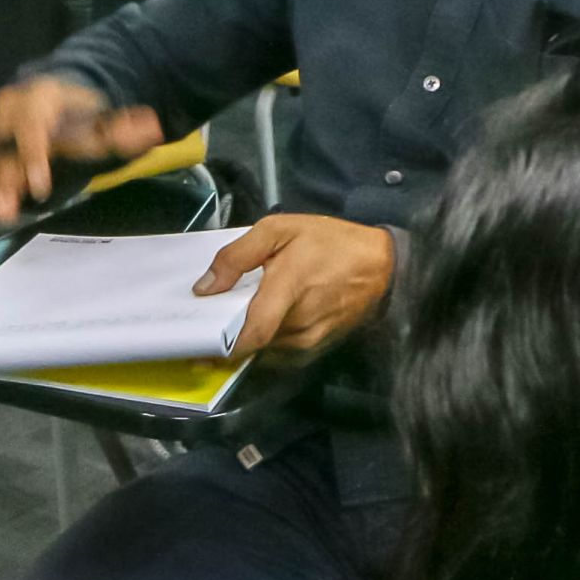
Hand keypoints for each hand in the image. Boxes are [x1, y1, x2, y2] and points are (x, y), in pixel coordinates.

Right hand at [0, 74, 161, 230]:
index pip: (34, 130)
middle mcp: (10, 108)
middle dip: (1, 183)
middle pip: (2, 148)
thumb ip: (125, 128)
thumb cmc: (79, 112)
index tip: (39, 189)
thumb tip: (155, 128)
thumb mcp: (104, 118)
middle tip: (3, 215)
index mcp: (41, 99)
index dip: (34, 159)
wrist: (54, 94)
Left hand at [194, 214, 395, 356]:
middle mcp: (299, 324)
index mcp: (288, 290)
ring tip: (241, 311)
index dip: (221, 346)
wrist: (381, 265)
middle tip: (213, 317)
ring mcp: (310, 340)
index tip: (198, 344)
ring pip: (265, 347)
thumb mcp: (279, 228)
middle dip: (229, 333)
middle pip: (252, 342)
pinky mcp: (317, 347)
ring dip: (249, 334)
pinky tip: (266, 318)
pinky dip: (268, 338)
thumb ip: (238, 256)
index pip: (252, 334)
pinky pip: (281, 350)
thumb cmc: (330, 242)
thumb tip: (205, 287)